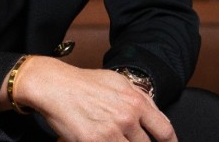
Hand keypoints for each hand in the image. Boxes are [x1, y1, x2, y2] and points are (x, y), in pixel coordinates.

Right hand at [11, 57, 175, 141]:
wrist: (53, 86)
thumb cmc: (83, 83)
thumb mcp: (118, 81)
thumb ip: (141, 99)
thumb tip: (159, 117)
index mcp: (136, 101)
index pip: (165, 131)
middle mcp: (127, 117)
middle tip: (125, 136)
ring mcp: (111, 132)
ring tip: (111, 135)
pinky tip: (100, 138)